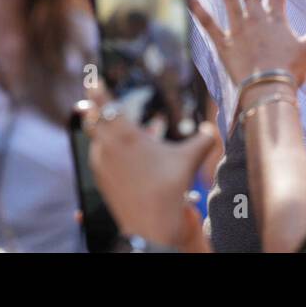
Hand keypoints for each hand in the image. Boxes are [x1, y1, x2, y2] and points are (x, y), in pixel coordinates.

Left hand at [81, 85, 216, 250]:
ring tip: (118, 129)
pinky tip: (122, 156)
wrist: (152, 226)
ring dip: (104, 131)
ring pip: (96, 139)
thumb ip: (203, 140)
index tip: (93, 80)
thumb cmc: (169, 188)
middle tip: (95, 101)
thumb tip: (213, 129)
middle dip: (94, 109)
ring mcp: (101, 164)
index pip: (104, 104)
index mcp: (125, 134)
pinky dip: (108, 151)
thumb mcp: (189, 160)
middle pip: (92, 119)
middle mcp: (108, 146)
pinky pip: (99, 157)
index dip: (97, 90)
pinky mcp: (100, 180)